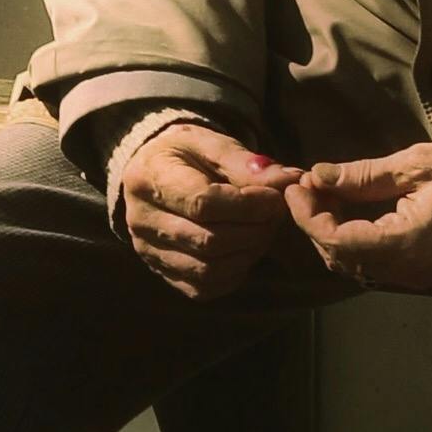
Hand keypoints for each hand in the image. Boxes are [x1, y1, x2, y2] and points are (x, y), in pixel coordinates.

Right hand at [116, 123, 300, 299]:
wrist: (152, 171)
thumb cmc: (186, 153)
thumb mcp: (211, 143)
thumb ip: (246, 163)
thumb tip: (288, 180)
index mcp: (151, 179)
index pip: (203, 204)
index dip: (248, 206)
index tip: (274, 197)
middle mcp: (142, 221)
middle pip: (208, 241)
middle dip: (254, 231)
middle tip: (275, 215)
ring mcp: (149, 252)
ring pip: (207, 271)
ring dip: (247, 254)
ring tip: (263, 231)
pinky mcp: (162, 272)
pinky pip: (203, 288)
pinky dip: (233, 273)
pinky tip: (244, 249)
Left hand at [285, 140, 431, 296]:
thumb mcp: (416, 164)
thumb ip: (363, 176)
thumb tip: (318, 176)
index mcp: (404, 245)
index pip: (335, 241)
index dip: (306, 215)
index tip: (295, 185)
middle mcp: (407, 271)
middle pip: (339, 258)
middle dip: (314, 222)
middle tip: (306, 185)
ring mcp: (417, 276)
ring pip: (354, 264)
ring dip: (332, 232)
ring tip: (324, 194)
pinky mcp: (424, 271)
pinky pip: (375, 263)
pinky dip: (354, 239)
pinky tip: (351, 209)